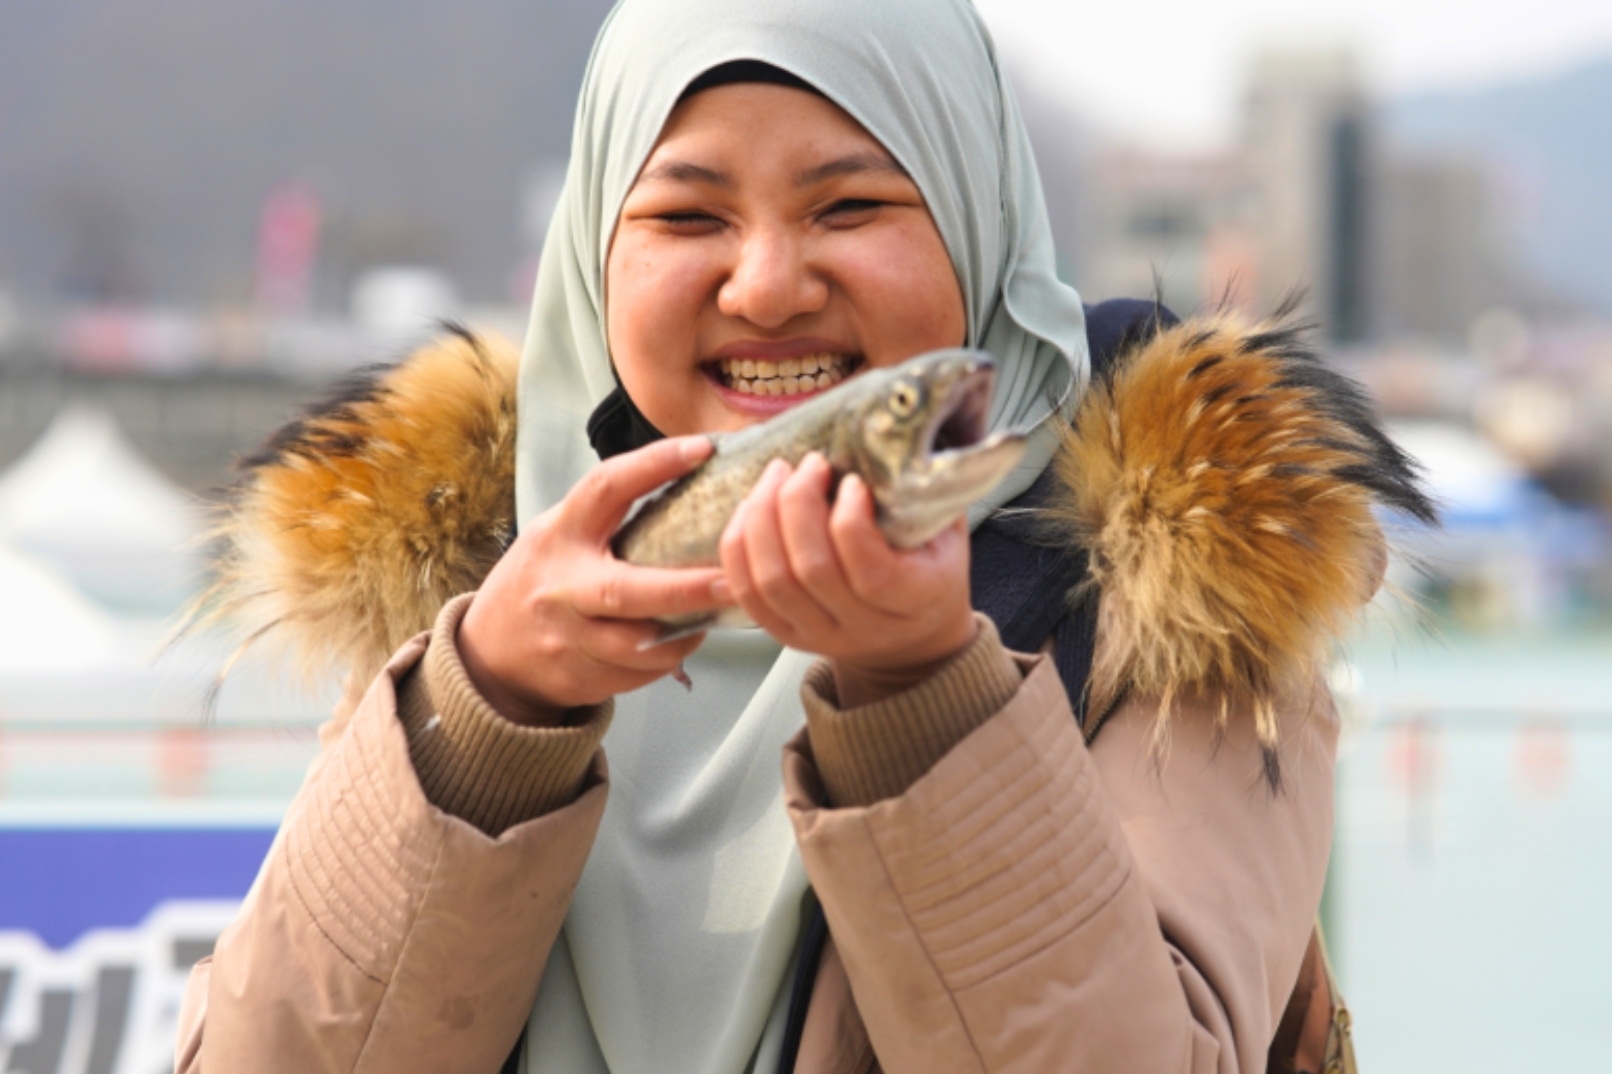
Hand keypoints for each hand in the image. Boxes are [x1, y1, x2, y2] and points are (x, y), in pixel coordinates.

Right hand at [459, 436, 728, 725]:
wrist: (491, 650)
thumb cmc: (546, 577)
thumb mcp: (563, 531)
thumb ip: (611, 514)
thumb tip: (693, 476)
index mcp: (561, 533)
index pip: (606, 488)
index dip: (653, 465)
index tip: (702, 450)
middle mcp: (561, 586)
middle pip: (625, 591)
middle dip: (683, 589)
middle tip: (731, 579)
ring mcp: (567, 637)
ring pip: (639, 644)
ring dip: (686, 631)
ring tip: (716, 610)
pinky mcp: (579, 677)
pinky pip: (639, 673)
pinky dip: (669, 657)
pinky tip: (683, 638)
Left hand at [719, 452, 975, 706]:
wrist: (912, 632)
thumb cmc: (929, 567)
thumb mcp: (946, 530)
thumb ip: (925, 493)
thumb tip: (896, 439)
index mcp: (915, 600)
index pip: (872, 572)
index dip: (850, 520)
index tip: (850, 481)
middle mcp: (864, 628)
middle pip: (812, 571)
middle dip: (798, 503)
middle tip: (808, 463)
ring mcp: (820, 636)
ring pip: (772, 581)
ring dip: (762, 517)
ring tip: (777, 475)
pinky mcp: (785, 634)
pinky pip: (747, 593)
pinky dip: (738, 546)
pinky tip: (749, 509)